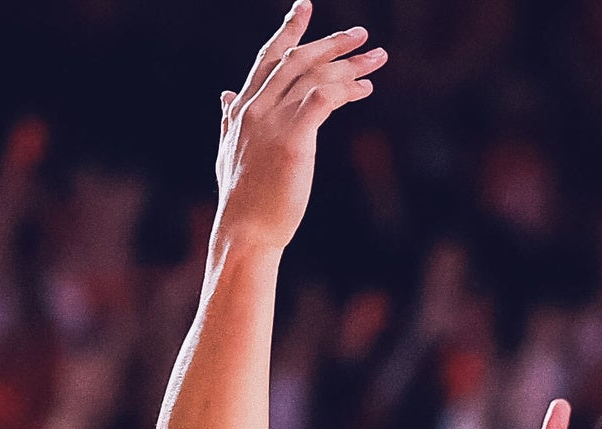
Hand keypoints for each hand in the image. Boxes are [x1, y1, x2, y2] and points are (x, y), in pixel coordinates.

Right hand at [212, 8, 382, 259]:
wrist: (244, 233)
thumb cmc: (243, 199)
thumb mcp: (230, 150)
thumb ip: (229, 118)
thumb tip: (223, 95)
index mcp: (244, 108)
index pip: (268, 57)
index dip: (288, 30)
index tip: (304, 5)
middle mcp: (257, 108)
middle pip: (298, 59)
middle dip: (332, 43)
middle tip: (362, 34)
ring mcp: (273, 122)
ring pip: (315, 77)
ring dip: (350, 65)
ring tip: (377, 60)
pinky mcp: (293, 140)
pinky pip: (322, 100)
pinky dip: (345, 90)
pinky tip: (364, 90)